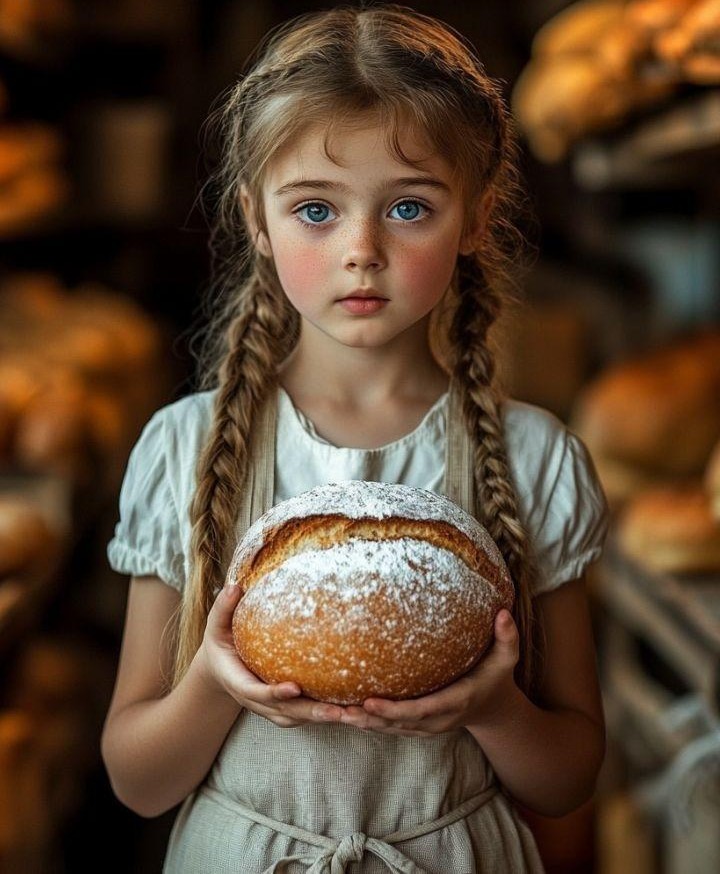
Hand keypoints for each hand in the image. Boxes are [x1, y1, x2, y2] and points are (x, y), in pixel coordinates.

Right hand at [199, 583, 347, 727]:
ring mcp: (268, 707)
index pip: (256, 692)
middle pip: (284, 712)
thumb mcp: (215, 627)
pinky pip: (302, 716)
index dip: (275, 693)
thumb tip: (233, 587)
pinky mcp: (281, 708)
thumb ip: (222, 609)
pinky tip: (346, 709)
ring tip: (349, 713)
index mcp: (238, 682)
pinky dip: (322, 715)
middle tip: (337, 711)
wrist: (219, 670)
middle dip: (311, 713)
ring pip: (295, 718)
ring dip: (322, 718)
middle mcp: (255, 701)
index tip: (295, 687)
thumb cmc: (221, 644)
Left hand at [339, 609, 520, 736]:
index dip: (394, 709)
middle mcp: (437, 721)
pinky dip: (365, 722)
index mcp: (454, 703)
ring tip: (330, 712)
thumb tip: (504, 613)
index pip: (420, 710)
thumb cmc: (496, 679)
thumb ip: (507, 638)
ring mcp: (425, 727)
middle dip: (367, 719)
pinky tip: (340, 713)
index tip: (369, 701)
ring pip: (388, 729)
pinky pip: (387, 727)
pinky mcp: (415, 726)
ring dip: (360, 723)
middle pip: (397, 723)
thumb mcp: (506, 660)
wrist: (494, 711)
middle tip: (338, 709)